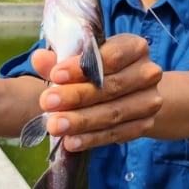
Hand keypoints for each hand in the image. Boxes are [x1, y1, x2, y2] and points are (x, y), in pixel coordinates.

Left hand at [31, 34, 162, 151]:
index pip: (111, 56)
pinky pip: (116, 134)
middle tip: (47, 103)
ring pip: (114, 113)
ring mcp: (149, 101)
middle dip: (76, 96)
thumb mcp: (81, 60)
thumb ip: (60, 60)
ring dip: (81, 121)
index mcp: (135, 47)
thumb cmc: (99, 70)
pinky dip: (92, 139)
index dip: (82, 67)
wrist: (129, 93)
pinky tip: (71, 141)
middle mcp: (148, 72)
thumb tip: (38, 59)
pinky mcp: (145, 125)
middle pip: (111, 86)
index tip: (55, 76)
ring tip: (55, 125)